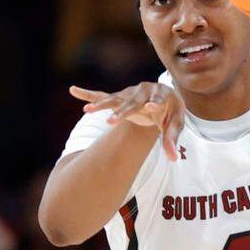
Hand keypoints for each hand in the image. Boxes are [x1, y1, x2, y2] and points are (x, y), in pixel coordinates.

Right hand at [70, 82, 186, 160]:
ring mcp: (129, 93)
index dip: (154, 104)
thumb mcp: (176, 125)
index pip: (158, 101)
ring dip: (100, 105)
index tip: (151, 107)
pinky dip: (88, 95)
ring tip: (87, 112)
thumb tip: (174, 160)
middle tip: (110, 122)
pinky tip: (74, 90)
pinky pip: (102, 95)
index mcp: (162, 96)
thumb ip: (172, 141)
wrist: (165, 96)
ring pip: (113, 99)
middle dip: (121, 113)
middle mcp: (144, 91)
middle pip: (132, 103)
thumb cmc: (171, 113)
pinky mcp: (119, 96)